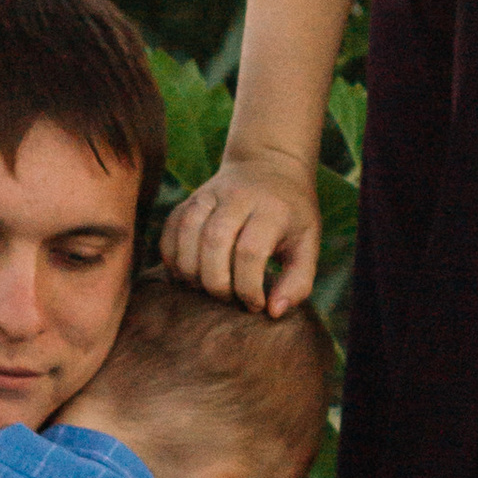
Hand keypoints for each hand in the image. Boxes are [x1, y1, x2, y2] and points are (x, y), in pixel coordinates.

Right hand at [159, 147, 322, 315]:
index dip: (248, 287)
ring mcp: (209, 194)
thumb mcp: (308, 244)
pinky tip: (187, 276)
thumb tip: (273, 311)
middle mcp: (238, 196)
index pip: (250, 252)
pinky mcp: (189, 199)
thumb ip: (298, 281)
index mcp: (272, 209)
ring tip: (206, 290)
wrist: (269, 165)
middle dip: (217, 283)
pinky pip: (170, 229)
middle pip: (214, 242)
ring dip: (191, 272)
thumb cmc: (291, 215)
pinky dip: (172, 258)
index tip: (254, 304)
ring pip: (187, 233)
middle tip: (228, 299)